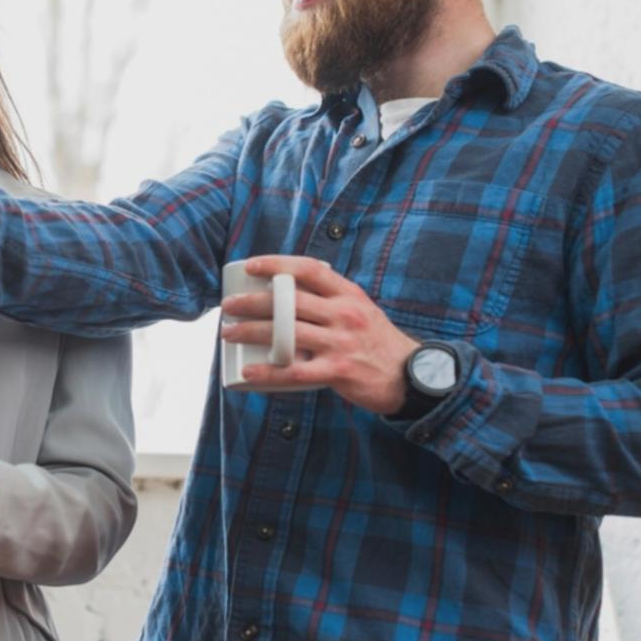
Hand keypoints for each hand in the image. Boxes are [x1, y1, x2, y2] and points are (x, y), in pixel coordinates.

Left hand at [219, 255, 420, 413]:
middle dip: (253, 301)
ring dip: (252, 332)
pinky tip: (249, 371)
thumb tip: (287, 292)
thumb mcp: (360, 309)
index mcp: (348, 294)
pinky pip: (296, 371)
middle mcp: (344, 314)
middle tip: (229, 305)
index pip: (309, 269)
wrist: (411, 377)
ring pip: (287, 333)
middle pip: (291, 301)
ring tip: (229, 333)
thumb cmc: (376, 341)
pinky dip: (269, 371)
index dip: (277, 264)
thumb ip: (329, 299)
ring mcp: (342, 342)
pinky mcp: (339, 371)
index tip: (251, 265)